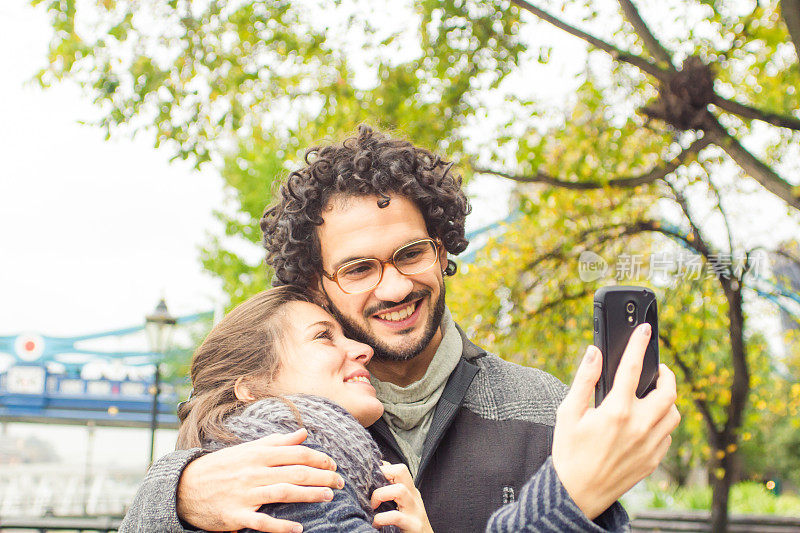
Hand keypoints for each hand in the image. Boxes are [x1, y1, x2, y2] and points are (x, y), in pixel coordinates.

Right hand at [177, 428, 344, 531]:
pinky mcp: (236, 515)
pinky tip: (298, 529)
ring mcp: (245, 494)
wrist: (185, 487)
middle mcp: (254, 471)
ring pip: (284, 493)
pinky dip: (281, 526)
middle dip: (322, 476)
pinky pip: (262, 522)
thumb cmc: (223, 466)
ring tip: (328, 497)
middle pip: (295, 472)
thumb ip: (277, 442)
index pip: (296, 453)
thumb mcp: (248, 449)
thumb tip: (303, 433)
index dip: (318, 458)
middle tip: (340, 482)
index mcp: (258, 454)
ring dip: (310, 495)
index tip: (333, 464)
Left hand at [371, 463, 433, 532]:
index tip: (369, 477)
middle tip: (370, 486)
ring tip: (373, 506)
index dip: (382, 468)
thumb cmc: (410, 526)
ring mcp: (415, 510)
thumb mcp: (402, 506)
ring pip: (400, 490)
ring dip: (380, 495)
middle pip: (401, 470)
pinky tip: (376, 523)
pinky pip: (396, 516)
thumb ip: (391, 495)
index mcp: (410, 490)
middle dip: (383, 473)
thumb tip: (371, 485)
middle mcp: (413, 496)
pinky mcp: (413, 525)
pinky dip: (382, 518)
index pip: (398, 469)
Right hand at [552, 323, 680, 519]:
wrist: (577, 494)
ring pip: (675, 413)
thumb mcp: (568, 412)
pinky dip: (663, 422)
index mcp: (617, 411)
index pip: (632, 368)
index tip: (644, 330)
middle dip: (666, 374)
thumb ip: (584, 379)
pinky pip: (669, 435)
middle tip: (656, 369)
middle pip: (668, 391)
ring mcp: (650, 445)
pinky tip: (647, 421)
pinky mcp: (653, 460)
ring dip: (668, 400)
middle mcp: (639, 426)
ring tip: (652, 395)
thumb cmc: (569, 452)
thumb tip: (594, 352)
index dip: (639, 344)